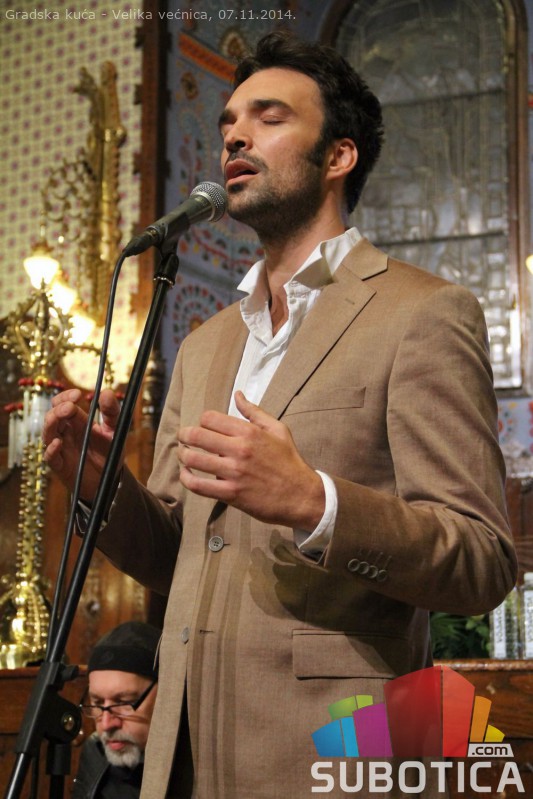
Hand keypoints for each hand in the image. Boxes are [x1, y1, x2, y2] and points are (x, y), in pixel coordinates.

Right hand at [42, 388, 121, 500]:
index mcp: (77, 421)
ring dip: (52, 423)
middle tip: (70, 407)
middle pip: (52, 415)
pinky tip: (58, 443)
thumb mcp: (115, 430)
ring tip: (62, 416)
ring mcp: (61, 449)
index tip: (77, 394)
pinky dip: (51, 450)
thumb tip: (107, 392)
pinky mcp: (60, 466)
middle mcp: (66, 433)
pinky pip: (50, 457)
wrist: (111, 479)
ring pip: (47, 433)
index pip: (62, 403)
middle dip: (59, 409)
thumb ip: (112, 412)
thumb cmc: (110, 452)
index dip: (66, 397)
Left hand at [177, 391, 324, 529]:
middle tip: (184, 438)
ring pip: (193, 460)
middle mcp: (239, 450)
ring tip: (184, 455)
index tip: (203, 428)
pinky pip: (198, 485)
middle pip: (196, 436)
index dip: (201, 421)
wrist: (302, 495)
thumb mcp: (278, 430)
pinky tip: (186, 475)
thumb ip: (255, 412)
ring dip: (183, 456)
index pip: (210, 418)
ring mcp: (234, 472)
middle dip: (184, 435)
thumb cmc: (290, 461)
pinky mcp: (231, 494)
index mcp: (249, 432)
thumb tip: (237, 395)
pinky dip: (186, 479)